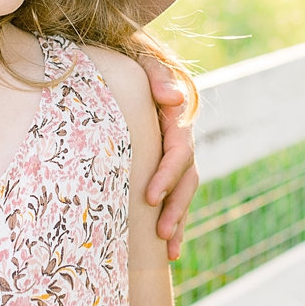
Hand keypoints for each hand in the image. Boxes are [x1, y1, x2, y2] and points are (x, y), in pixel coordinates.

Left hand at [137, 50, 198, 261]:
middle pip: (187, 178)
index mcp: (176, 116)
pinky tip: (168, 247)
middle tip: (161, 233)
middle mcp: (178, 137)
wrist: (118, 55)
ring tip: (170, 250)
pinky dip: (173, 218)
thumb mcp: (141, 56)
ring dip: (179, 219)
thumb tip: (173, 99)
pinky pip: (173, 194)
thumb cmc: (126, 56)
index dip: (167, 174)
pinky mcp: (161, 164)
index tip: (150, 196)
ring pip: (184, 191)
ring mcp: (171, 152)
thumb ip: (156, 74)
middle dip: (177, 207)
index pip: (179, 151)